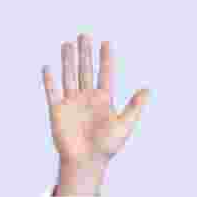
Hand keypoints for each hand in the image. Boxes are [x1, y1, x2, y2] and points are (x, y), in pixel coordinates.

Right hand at [42, 34, 148, 169]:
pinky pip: (52, 92)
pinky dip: (50, 80)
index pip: (105, 74)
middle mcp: (87, 98)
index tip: (106, 43)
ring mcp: (72, 103)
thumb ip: (135, 107)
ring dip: (68, 60)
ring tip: (68, 43)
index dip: (106, 59)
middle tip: (85, 35)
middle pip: (86, 70)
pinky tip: (48, 67)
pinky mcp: (57, 111)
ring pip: (69, 76)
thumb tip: (148, 89)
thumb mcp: (125, 126)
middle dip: (86, 53)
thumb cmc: (107, 147)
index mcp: (104, 100)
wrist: (87, 162)